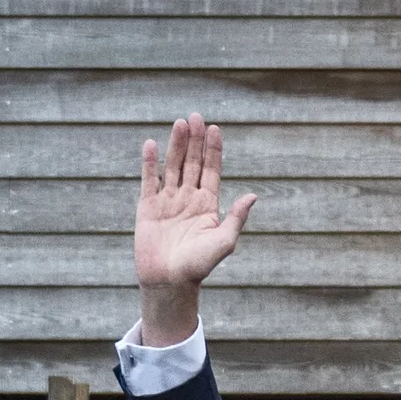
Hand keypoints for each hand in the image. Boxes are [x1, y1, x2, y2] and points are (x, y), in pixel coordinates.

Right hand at [133, 113, 256, 305]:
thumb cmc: (199, 266)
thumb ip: (236, 218)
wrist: (170, 282)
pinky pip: (148, 180)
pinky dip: (149, 163)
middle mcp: (188, 199)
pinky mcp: (148, 208)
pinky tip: (151, 144)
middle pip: (192, 163)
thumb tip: (253, 195)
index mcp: (207, 205)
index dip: (213, 150)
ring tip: (179, 123)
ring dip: (176, 145)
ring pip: (172, 167)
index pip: (211, 170)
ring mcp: (167, 202)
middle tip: (196, 117)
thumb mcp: (224, 242)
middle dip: (194, 140)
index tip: (215, 129)